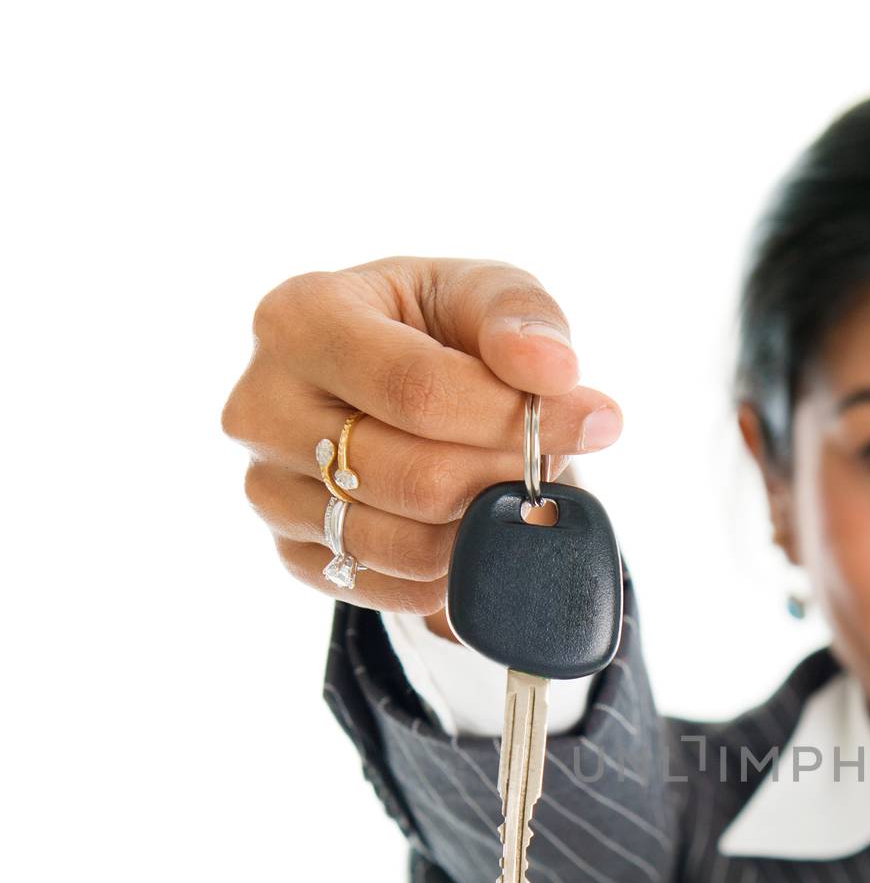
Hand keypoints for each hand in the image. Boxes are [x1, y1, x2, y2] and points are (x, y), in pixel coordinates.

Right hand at [220, 255, 623, 638]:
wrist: (396, 388)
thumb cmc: (441, 330)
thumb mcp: (485, 294)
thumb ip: (521, 317)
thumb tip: (553, 370)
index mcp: (298, 318)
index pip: (415, 389)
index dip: (513, 416)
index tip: (594, 420)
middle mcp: (261, 407)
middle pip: (417, 477)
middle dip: (507, 476)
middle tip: (554, 464)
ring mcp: (268, 489)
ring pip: (406, 544)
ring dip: (487, 528)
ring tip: (513, 489)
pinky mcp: (291, 553)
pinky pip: (389, 588)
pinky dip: (453, 570)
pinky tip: (476, 528)